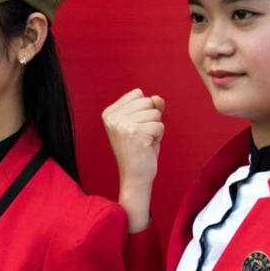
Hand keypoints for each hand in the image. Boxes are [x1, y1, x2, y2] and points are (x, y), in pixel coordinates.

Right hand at [102, 89, 164, 231]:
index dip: (144, 110)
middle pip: (147, 101)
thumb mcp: (143, 124)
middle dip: (151, 118)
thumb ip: (150, 108)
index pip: (138, 94)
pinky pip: (160, 125)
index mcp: (109, 112)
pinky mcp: (135, 132)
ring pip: (155, 113)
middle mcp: (113, 117)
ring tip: (144, 141)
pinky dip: (158, 136)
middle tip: (142, 136)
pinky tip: (147, 146)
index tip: (135, 127)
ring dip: (155, 128)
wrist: (135, 176)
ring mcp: (122, 124)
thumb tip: (157, 98)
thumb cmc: (139, 150)